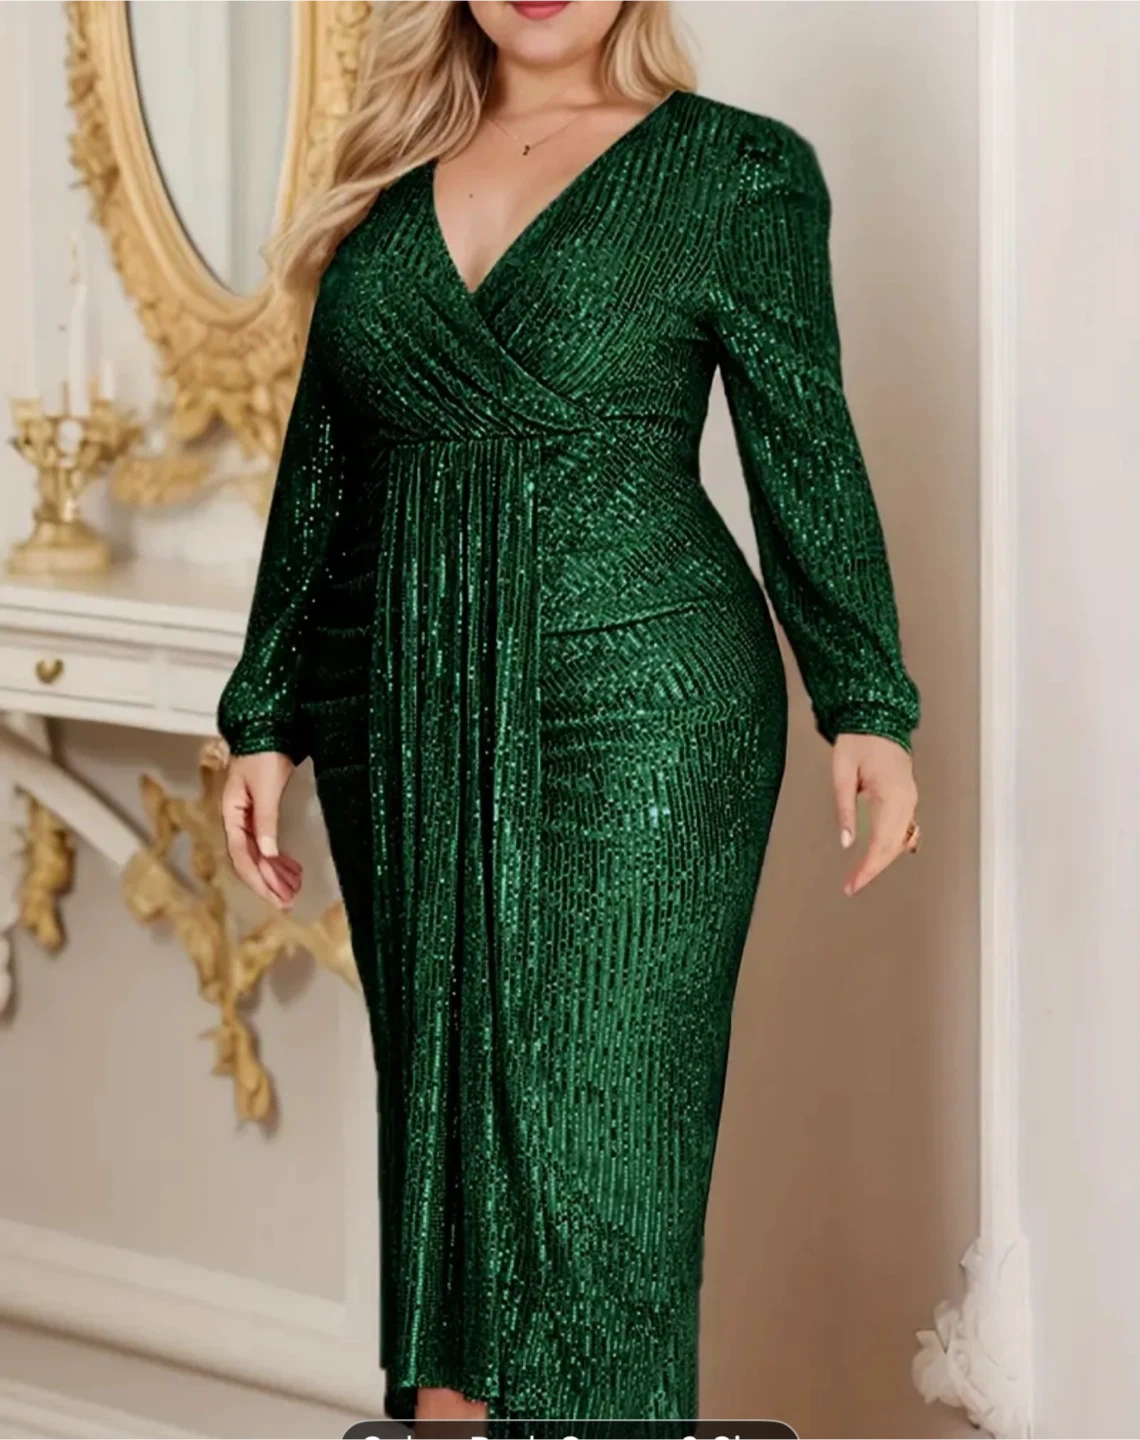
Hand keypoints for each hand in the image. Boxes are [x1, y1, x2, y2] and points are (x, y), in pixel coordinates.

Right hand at [220, 750, 302, 909]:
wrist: (267, 728)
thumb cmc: (263, 753)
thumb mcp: (266, 788)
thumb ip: (266, 821)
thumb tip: (268, 854)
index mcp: (231, 813)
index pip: (241, 855)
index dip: (257, 878)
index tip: (274, 896)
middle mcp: (235, 818)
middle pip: (248, 859)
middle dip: (266, 883)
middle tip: (286, 902)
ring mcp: (246, 816)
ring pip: (256, 853)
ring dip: (271, 874)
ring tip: (290, 891)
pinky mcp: (259, 812)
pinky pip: (263, 843)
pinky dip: (275, 858)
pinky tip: (288, 868)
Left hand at [832, 733, 918, 896]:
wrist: (877, 720)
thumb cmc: (858, 742)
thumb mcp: (842, 774)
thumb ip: (845, 809)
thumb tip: (846, 842)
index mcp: (891, 796)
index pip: (881, 843)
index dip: (867, 869)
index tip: (853, 884)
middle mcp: (906, 801)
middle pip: (893, 848)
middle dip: (872, 870)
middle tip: (851, 886)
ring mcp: (910, 800)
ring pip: (900, 841)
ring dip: (881, 860)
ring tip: (859, 876)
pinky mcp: (907, 798)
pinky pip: (904, 829)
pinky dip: (892, 847)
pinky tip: (880, 857)